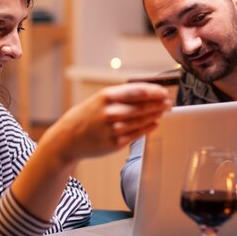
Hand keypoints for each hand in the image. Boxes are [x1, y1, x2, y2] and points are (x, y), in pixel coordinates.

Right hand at [41, 82, 171, 161]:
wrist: (69, 138)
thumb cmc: (87, 116)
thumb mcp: (100, 100)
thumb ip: (121, 96)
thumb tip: (147, 93)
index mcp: (106, 97)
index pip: (138, 92)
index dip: (154, 92)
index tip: (164, 92)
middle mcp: (110, 113)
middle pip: (143, 107)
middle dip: (158, 104)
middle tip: (168, 102)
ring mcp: (113, 129)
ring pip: (141, 121)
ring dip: (155, 115)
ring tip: (162, 111)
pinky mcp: (115, 143)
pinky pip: (136, 135)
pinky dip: (147, 128)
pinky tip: (154, 124)